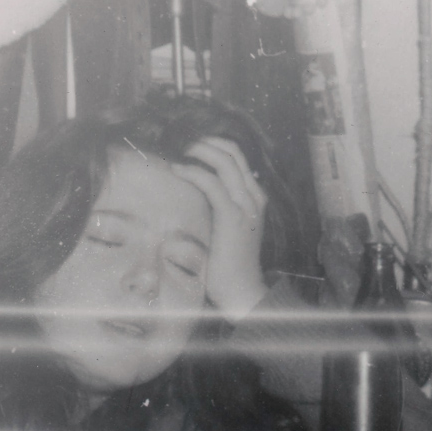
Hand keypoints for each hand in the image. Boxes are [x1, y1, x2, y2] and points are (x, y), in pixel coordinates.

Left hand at [171, 137, 268, 319]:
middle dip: (204, 141)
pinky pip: (211, 183)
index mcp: (255, 197)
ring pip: (223, 162)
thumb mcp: (229, 228)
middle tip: (179, 141)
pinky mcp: (232, 216)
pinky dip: (192, 172)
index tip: (189, 143)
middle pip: (232, 152)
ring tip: (176, 151)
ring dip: (197, 151)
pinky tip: (177, 170)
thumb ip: (221, 207)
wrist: (242, 290)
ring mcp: (245, 205)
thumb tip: (198, 191)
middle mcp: (254, 196)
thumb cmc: (231, 264)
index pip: (237, 157)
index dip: (213, 144)